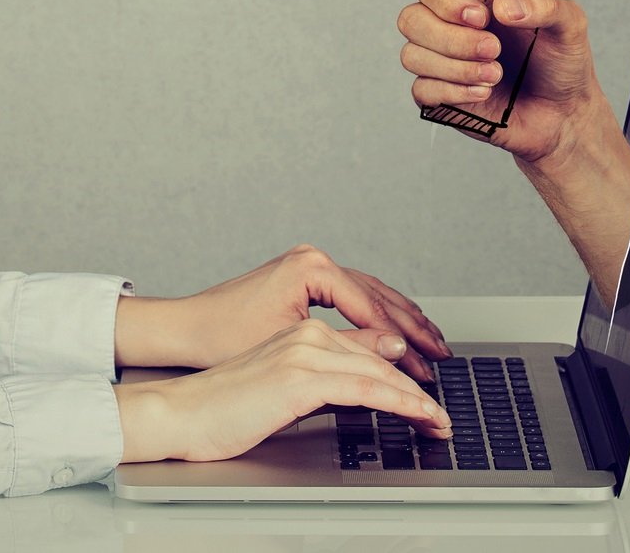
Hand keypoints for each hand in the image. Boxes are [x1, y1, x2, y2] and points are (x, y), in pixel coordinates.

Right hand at [113, 317, 451, 462]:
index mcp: (302, 332)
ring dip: (417, 398)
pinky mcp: (301, 376)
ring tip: (438, 421)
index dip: (404, 372)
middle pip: (381, 357)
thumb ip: (324, 377)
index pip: (368, 348)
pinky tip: (419, 415)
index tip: (425, 398)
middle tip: (442, 414)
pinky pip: (366, 388)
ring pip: (380, 370)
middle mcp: (307, 334)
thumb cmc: (223, 406)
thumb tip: (365, 375)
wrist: (182, 413)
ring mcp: (304, 352)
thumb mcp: (284, 389)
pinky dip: (400, 402)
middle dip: (418, 386)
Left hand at [146, 244, 450, 381]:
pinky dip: (380, 315)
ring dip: (403, 321)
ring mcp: (310, 267)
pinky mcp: (306, 280)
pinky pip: (355, 296)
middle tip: (443, 358)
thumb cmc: (225, 337)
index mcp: (313, 269)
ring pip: (371, 294)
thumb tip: (396, 348)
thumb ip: (349, 346)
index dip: (405, 343)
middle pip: (378, 297)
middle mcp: (314, 260)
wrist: (187, 329)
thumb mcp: (294, 347)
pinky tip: (400, 332)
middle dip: (414, 330)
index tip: (427, 369)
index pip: (373, 309)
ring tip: (432, 345)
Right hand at [396, 0, 605, 164]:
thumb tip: (502, 6)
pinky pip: (421, 90)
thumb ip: (543, 4)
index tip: (482, 18)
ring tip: (496, 75)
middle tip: (494, 50)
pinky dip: (453, 92)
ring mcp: (441, 62)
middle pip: (411, 19)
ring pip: (412, 56)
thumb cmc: (561, 63)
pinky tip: (483, 94)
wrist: (564, 115)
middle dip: (452, 38)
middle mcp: (449, 26)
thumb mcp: (568, 24)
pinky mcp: (439, 96)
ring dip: (456, 68)